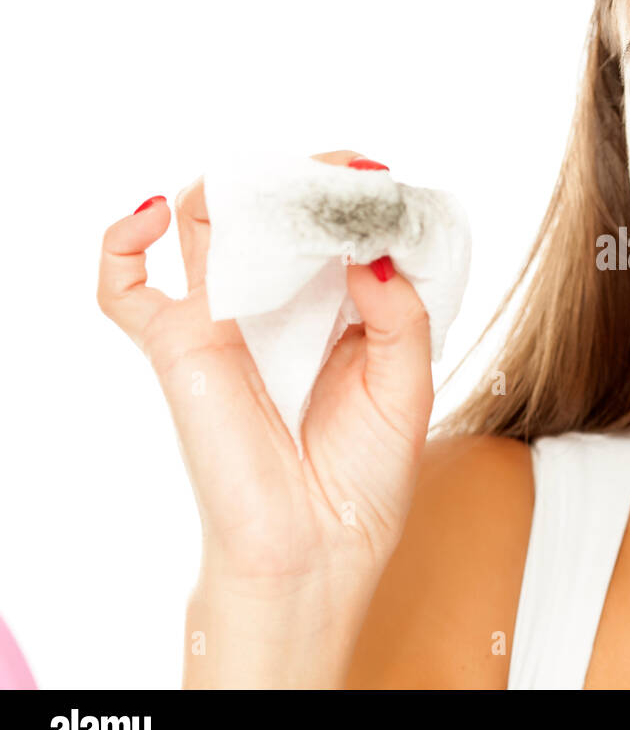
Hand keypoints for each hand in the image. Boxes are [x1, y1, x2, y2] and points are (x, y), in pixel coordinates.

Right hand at [97, 151, 433, 590]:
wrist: (315, 553)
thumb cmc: (363, 481)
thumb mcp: (408, 387)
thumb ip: (401, 314)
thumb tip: (373, 249)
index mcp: (340, 313)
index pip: (337, 228)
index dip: (356, 196)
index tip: (381, 181)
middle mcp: (280, 308)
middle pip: (272, 211)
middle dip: (304, 180)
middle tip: (342, 176)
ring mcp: (224, 322)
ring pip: (206, 225)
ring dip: (235, 190)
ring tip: (281, 195)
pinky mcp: (178, 348)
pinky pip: (123, 287)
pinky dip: (122, 241)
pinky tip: (154, 215)